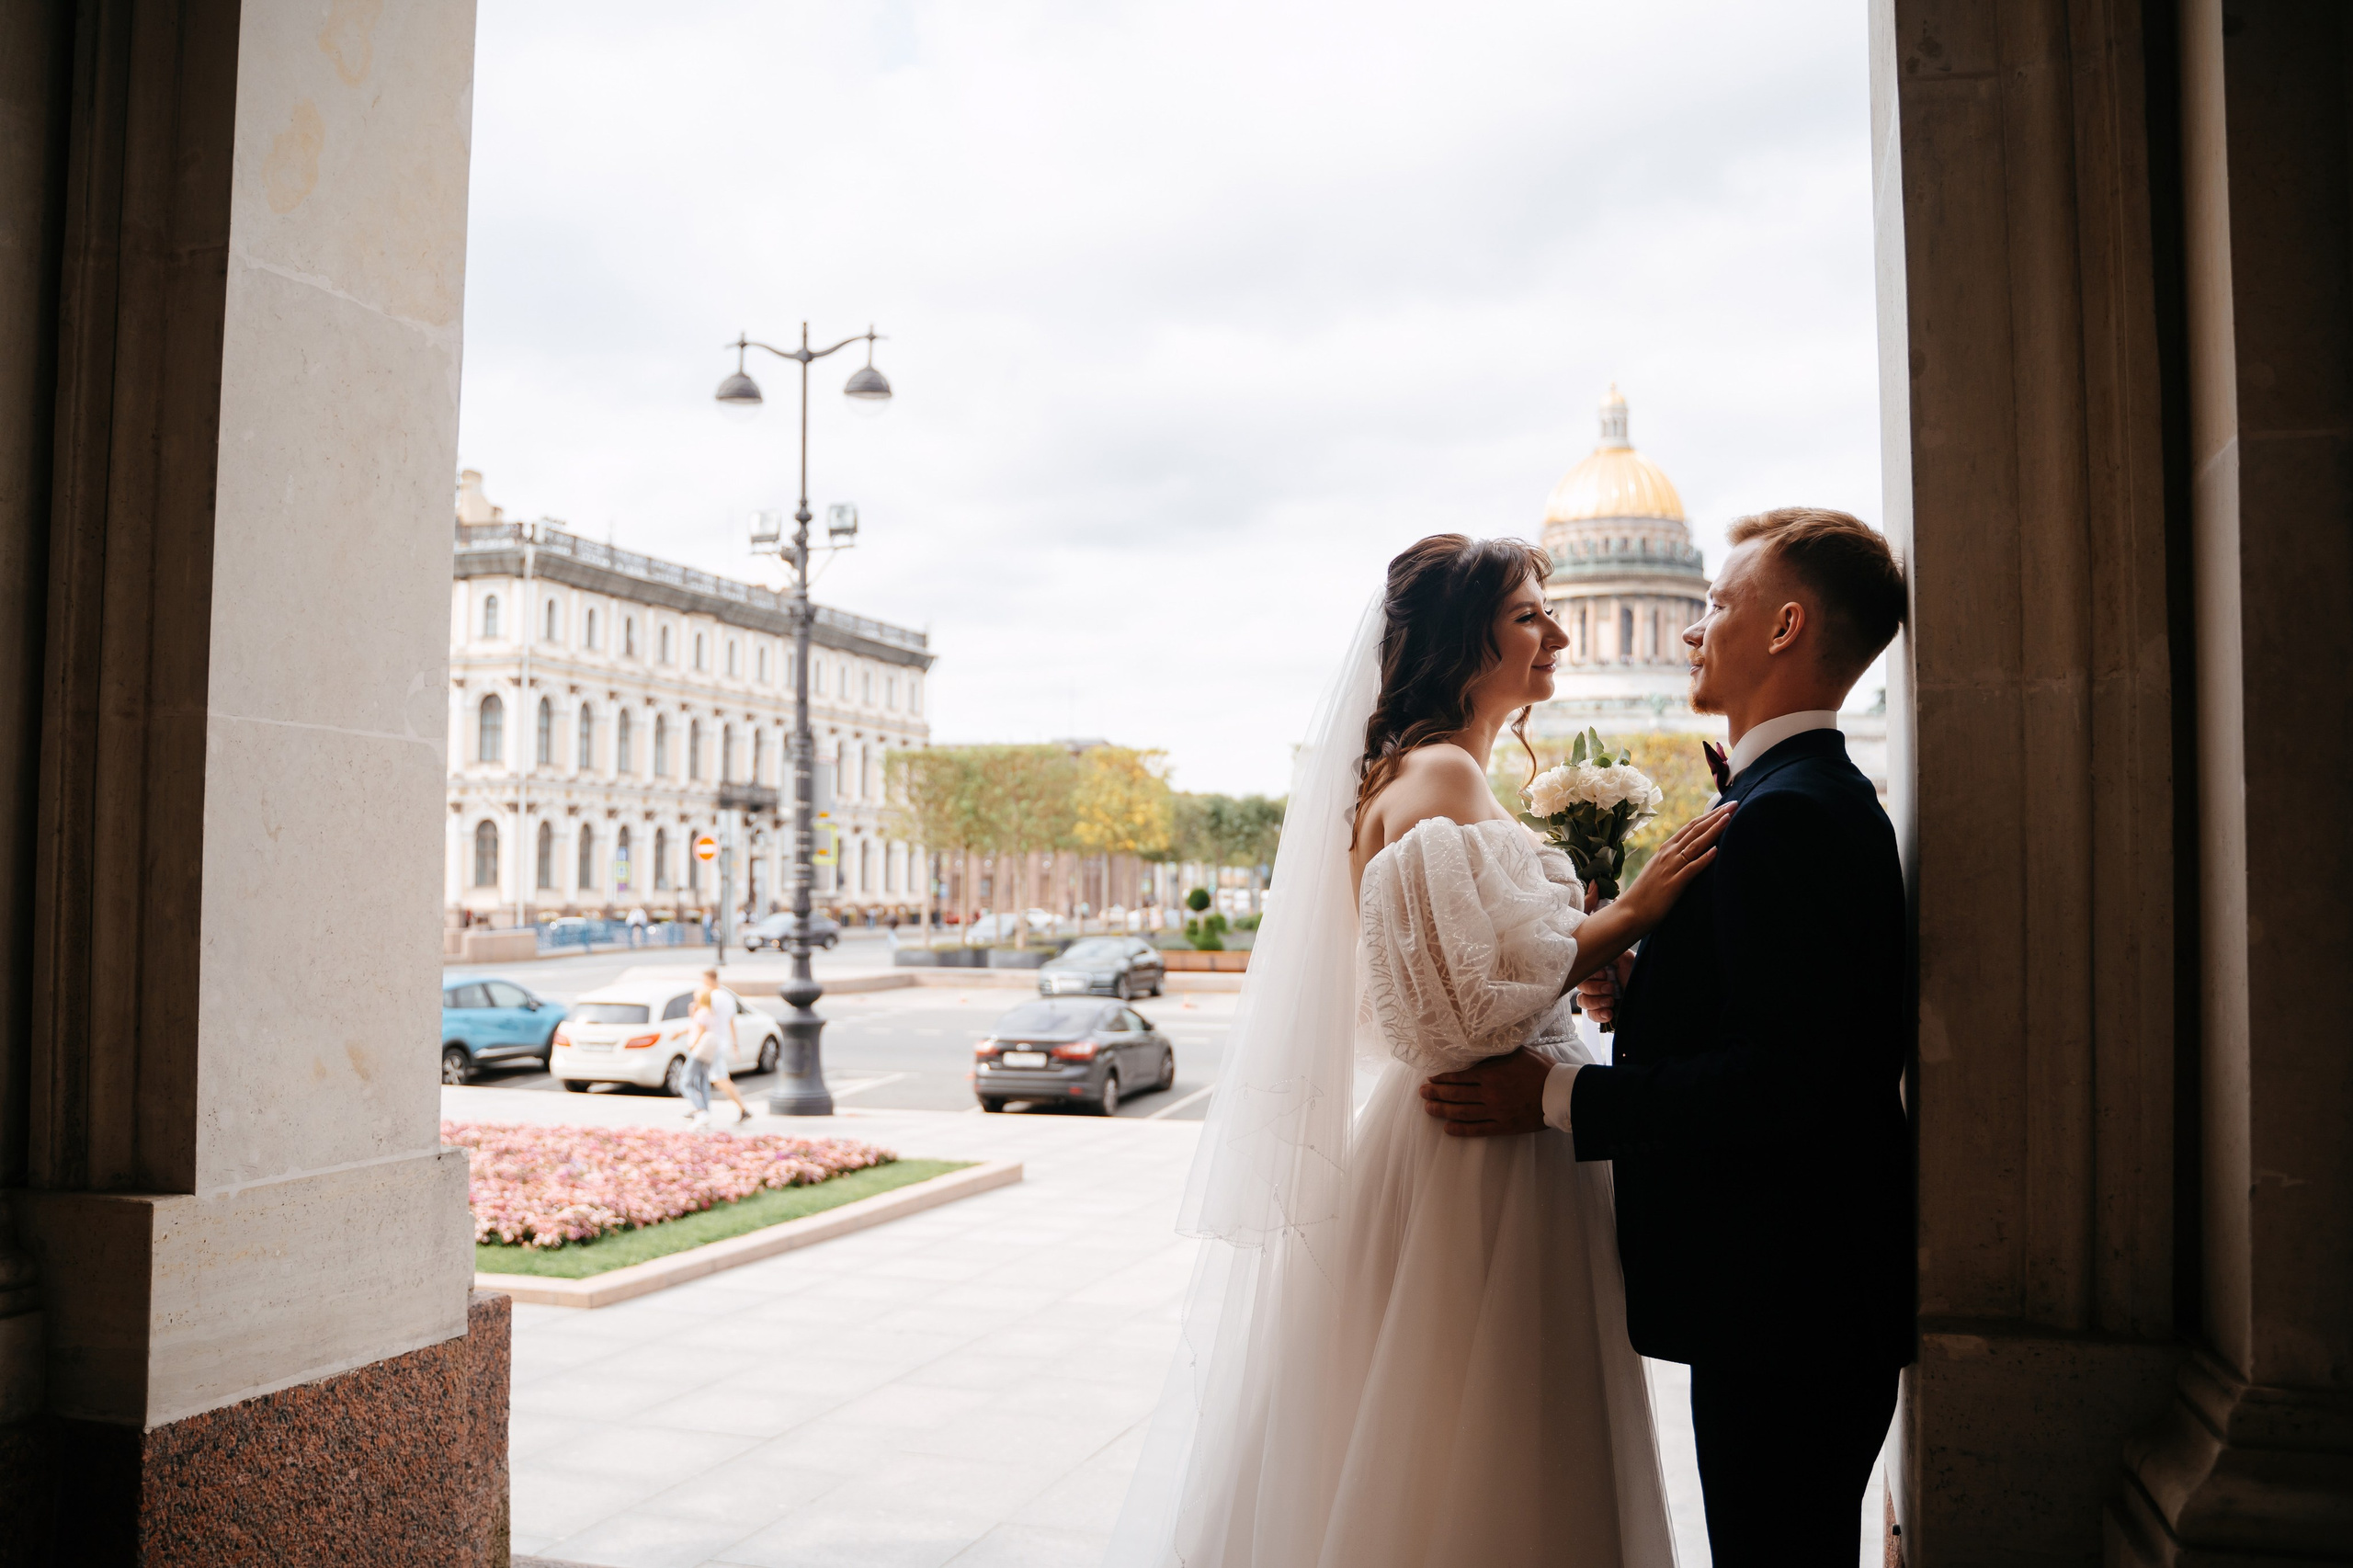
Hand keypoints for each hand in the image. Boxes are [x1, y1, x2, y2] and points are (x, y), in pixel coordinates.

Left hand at [1419, 1046, 1552, 1137]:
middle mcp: (1490, 1093)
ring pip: (1462, 1112)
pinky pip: (1478, 1129)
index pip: (1459, 1075)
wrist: (1560, 1093)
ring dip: (1442, 1110)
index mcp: (1491, 1073)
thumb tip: (1477, 1044)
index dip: (1442, 1077)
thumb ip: (1494, 1050)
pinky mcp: (1504, 1126)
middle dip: (1436, 1093)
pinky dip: (1461, 1129)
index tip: (1430, 1077)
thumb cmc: (1540, 1068)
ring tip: (1428, 1108)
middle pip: (1456, 1094)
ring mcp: (1496, 1111)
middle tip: (1422, 1092)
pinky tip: (1447, 1129)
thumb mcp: (1516, 1051)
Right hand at [1576, 950, 1632, 1025]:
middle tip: (1610, 989)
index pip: (1582, 970)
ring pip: (1582, 1001)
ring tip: (1611, 1002)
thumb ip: (1607, 953)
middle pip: (1580, 987)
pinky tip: (1608, 1013)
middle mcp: (1597, 981)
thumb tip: (1593, 949)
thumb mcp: (1624, 957)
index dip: (1590, 975)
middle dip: (1594, 989)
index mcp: (1600, 968)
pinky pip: (1590, 1015)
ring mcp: (1598, 997)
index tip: (1604, 974)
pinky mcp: (1602, 1012)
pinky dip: (1598, 1015)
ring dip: (1595, 1002)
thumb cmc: (1637, 974)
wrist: (1651, 996)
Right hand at [1610, 801, 1733, 932]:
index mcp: (1665, 850)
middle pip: (1695, 830)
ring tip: (1729, 818)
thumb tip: (1688, 855)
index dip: (1708, 815)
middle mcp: (1668, 854)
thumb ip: (1672, 861)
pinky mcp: (1673, 884)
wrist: (1628, 913)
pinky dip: (1704, 859)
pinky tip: (1716, 850)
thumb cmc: (1645, 895)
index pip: (1690, 827)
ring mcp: (1670, 868)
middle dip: (1716, 816)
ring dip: (1713, 830)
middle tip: (1733, 805)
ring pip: (1695, 845)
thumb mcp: (1658, 871)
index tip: (1724, 807)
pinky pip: (1691, 868)